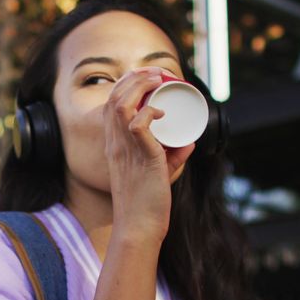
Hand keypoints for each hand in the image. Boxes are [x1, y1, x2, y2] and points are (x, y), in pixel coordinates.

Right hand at [102, 67, 194, 241]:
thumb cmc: (147, 203)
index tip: (148, 78)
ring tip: (158, 80)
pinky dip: (149, 112)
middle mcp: (115, 144)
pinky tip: (161, 112)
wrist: (139, 227)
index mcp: (114, 145)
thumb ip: (173, 157)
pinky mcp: (140, 158)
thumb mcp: (158, 173)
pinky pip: (137, 125)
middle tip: (157, 73)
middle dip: (135, 77)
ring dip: (140, 86)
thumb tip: (189, 142)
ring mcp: (125, 150)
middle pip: (114, 97)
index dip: (126, 84)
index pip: (110, 104)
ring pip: (121, 105)